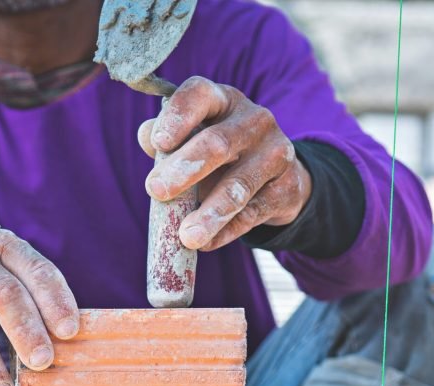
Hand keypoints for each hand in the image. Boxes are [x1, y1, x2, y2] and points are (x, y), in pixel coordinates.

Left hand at [138, 77, 312, 251]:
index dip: (178, 116)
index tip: (158, 142)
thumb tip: (147, 136)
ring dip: (210, 213)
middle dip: (184, 168)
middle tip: (156, 191)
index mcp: (223, 100)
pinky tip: (206, 243)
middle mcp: (254, 120)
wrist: (276, 176)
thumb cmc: (220, 155)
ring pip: (239, 185)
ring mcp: (275, 152)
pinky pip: (252, 213)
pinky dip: (225, 231)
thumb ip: (166, 140)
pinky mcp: (286, 187)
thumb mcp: (193, 140)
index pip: (200, 94)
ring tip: (187, 236)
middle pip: (218, 143)